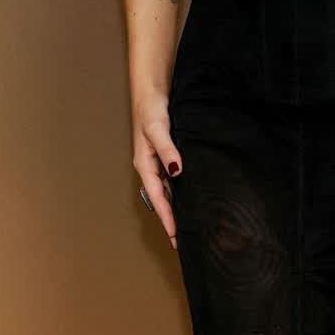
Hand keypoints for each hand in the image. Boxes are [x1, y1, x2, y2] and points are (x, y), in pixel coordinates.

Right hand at [133, 95, 182, 249]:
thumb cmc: (151, 109)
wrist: (151, 92)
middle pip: (162, 200)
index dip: (167, 217)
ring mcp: (158, 164)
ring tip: (187, 228)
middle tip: (182, 242)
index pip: (158, 197)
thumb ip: (168, 150)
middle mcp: (151, 167)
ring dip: (176, 210)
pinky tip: (189, 201)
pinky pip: (173, 182)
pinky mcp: (166, 157)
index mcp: (145, 164)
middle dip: (171, 221)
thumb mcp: (158, 128)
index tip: (175, 235)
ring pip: (168, 193)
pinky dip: (180, 195)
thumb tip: (176, 171)